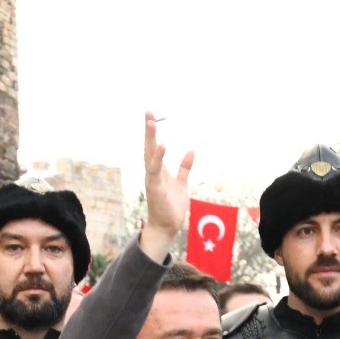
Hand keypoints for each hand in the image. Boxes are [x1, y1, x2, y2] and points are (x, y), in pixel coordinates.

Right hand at [138, 112, 193, 261]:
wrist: (167, 226)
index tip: (151, 115)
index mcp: (158, 170)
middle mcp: (152, 172)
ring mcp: (152, 179)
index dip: (152, 132)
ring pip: (149, 155)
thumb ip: (185, 167)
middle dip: (148, 130)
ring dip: (150, 138)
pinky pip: (155, 170)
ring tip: (151, 123)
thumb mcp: (182, 183)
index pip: (154, 146)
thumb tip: (191, 151)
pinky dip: (157, 158)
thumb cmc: (172, 206)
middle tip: (148, 112)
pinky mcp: (155, 188)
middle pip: (149, 146)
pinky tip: (161, 145)